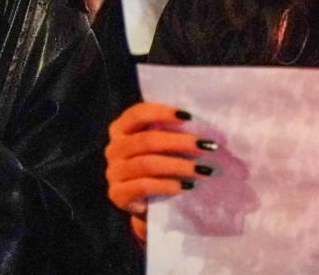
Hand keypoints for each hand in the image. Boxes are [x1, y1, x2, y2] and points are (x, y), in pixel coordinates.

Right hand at [105, 102, 213, 242]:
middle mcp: (113, 148)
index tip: (188, 117)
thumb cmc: (158, 168)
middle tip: (205, 146)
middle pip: (146, 140)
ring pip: (147, 164)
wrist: (147, 207)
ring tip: (203, 169)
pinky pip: (144, 186)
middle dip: (179, 142)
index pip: (137, 114)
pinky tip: (187, 186)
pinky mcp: (117, 195)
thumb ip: (169, 133)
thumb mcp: (160, 147)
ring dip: (179, 165)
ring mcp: (113, 172)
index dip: (162, 112)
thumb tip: (201, 123)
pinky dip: (167, 185)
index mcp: (120, 129)